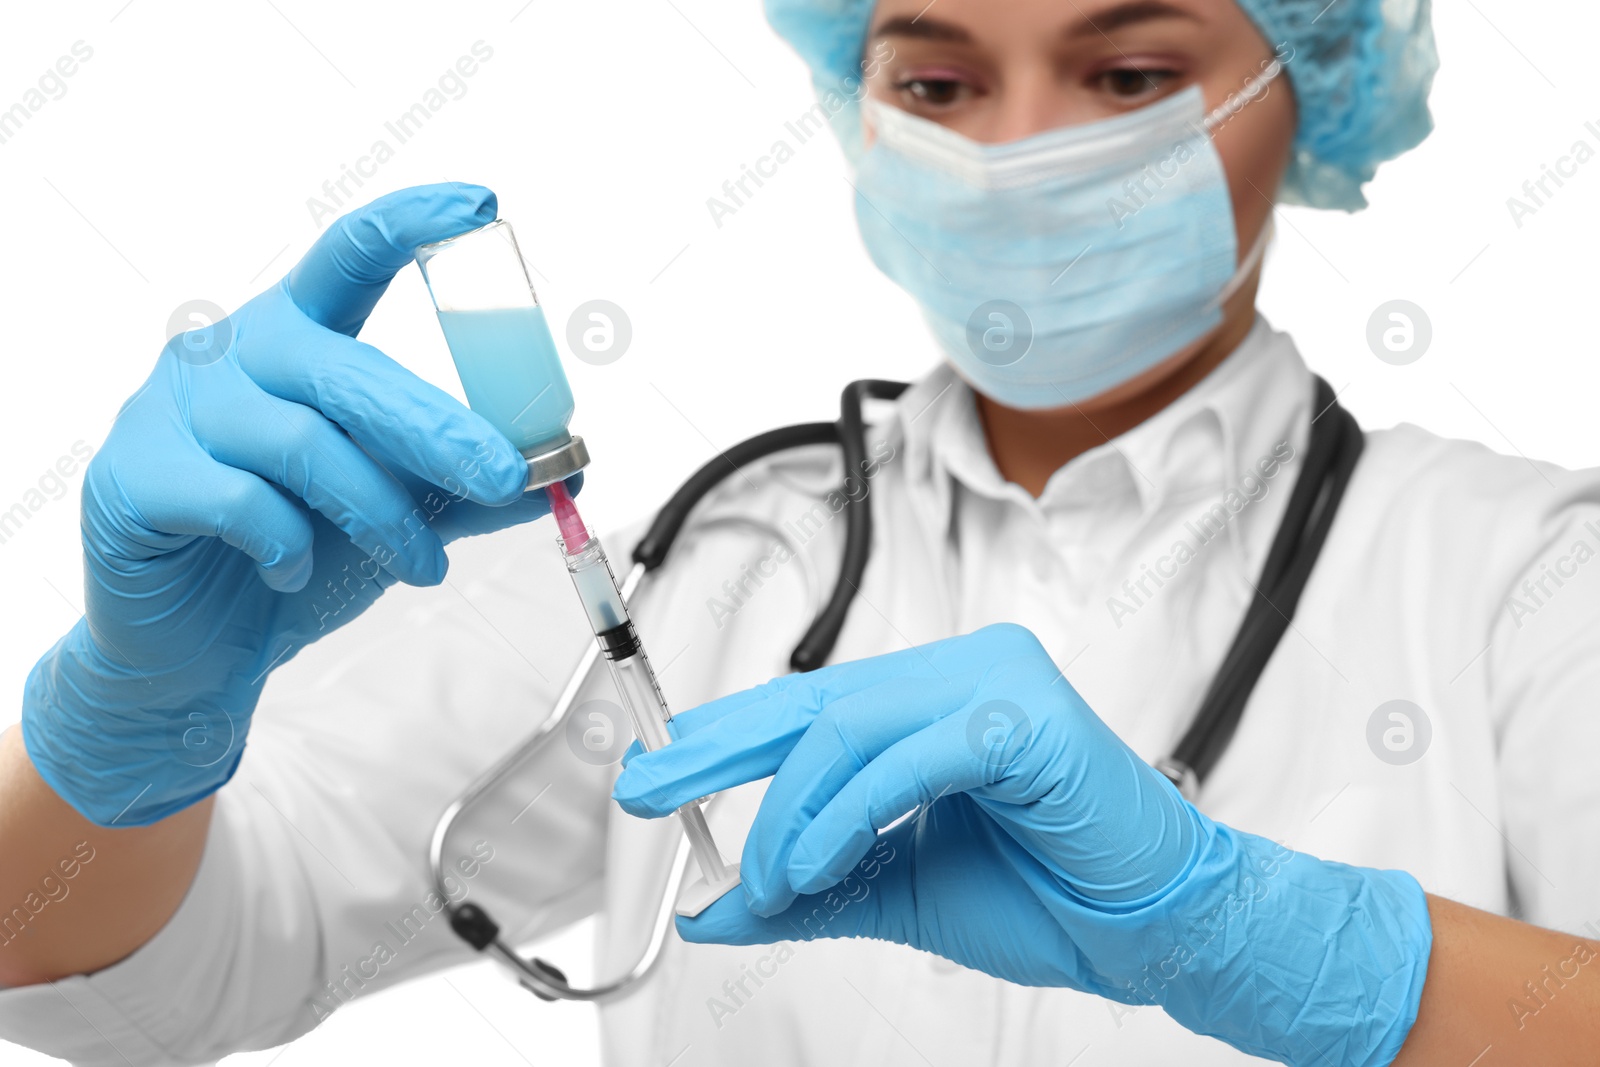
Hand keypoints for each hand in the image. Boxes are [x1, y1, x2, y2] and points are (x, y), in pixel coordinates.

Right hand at [23, 183, 568, 827]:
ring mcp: (173, 408)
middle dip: (438, 428)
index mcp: (295, 338)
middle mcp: (232, 353)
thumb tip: (561, 471)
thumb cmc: (287, 557)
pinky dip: (289, 545)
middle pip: (348, 367)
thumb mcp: (395, 514)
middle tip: (502, 476)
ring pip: (304, 443)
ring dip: (383, 514)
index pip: (350, 254)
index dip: (413, 223)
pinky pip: (240, 501)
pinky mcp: (134, 476)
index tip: (480, 206)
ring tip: (421, 566)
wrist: (191, 650)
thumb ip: (466, 490)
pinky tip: (293, 570)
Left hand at [615, 623, 1432, 1066]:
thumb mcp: (899, 894)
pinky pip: (903, 759)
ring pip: (850, 726)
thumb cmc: (1050, 898)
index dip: (727, 736)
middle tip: (648, 785)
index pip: (812, 707)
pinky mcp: (1019, 718)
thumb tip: (714, 909)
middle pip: (815, 700)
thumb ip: (811, 892)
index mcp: (937, 701)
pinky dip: (845, 813)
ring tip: (765, 880)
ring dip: (789, 811)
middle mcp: (962, 670)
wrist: (1159, 932)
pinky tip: (813, 862)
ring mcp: (995, 681)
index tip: (655, 770)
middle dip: (721, 748)